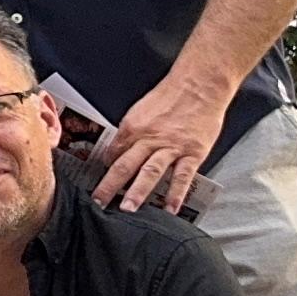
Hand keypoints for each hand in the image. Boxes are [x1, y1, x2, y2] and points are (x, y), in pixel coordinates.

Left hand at [97, 72, 227, 214]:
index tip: (97, 185)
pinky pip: (182, 176)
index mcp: (132, 127)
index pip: (113, 154)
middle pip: (124, 165)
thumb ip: (130, 133)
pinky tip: (170, 208)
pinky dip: (175, 193)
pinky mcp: (192, 152)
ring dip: (137, 192)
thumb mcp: (140, 111)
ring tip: (127, 210)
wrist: (199, 85)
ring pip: (150, 172)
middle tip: (98, 203)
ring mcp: (171, 147)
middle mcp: (148, 138)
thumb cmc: (170, 96)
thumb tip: (118, 151)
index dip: (103, 171)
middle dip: (109, 186)